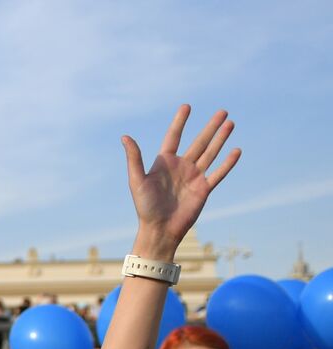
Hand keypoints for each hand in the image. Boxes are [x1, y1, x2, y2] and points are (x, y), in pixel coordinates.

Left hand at [122, 105, 239, 251]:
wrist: (159, 229)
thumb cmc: (145, 207)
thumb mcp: (137, 180)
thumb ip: (134, 158)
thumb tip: (125, 137)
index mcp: (164, 163)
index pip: (174, 136)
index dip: (180, 122)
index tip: (187, 106)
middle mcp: (181, 167)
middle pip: (199, 142)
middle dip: (210, 127)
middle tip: (222, 111)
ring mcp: (193, 177)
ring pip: (210, 153)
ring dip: (221, 139)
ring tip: (230, 123)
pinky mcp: (203, 189)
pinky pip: (218, 173)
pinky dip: (227, 163)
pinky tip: (236, 150)